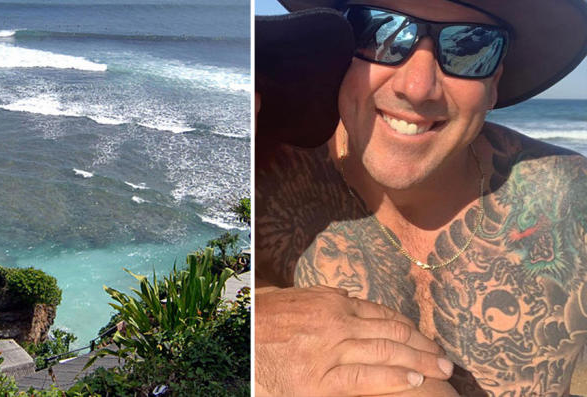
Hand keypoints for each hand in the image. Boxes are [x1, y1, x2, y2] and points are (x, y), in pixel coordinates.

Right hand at [255, 285, 453, 396]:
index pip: (380, 313)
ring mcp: (328, 352)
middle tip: (445, 359)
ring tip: (440, 371)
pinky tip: (412, 381)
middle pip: (391, 333)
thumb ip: (316, 296)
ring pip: (385, 354)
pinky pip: (365, 378)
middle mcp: (333, 323)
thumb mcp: (283, 298)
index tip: (424, 337)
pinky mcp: (319, 382)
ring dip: (419, 362)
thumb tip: (344, 296)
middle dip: (423, 346)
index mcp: (327, 303)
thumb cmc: (253, 321)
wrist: (232, 344)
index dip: (407, 326)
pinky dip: (392, 378)